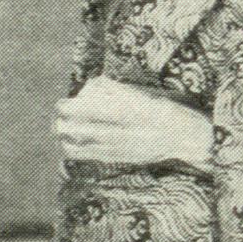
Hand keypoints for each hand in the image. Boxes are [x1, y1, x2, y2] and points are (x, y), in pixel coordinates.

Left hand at [54, 77, 214, 169]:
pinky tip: (68, 145)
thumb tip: (95, 83)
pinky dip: (74, 150)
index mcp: (128, 113)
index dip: (70, 108)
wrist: (184, 140)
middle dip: (63, 122)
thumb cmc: (167, 112)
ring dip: (66, 136)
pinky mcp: (119, 158)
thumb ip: (120, 91)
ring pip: (82, 145)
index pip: (90, 110)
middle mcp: (121, 131)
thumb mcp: (147, 97)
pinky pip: (90, 157)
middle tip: (58, 114)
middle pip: (81, 129)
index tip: (61, 103)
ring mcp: (119, 148)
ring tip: (59, 129)